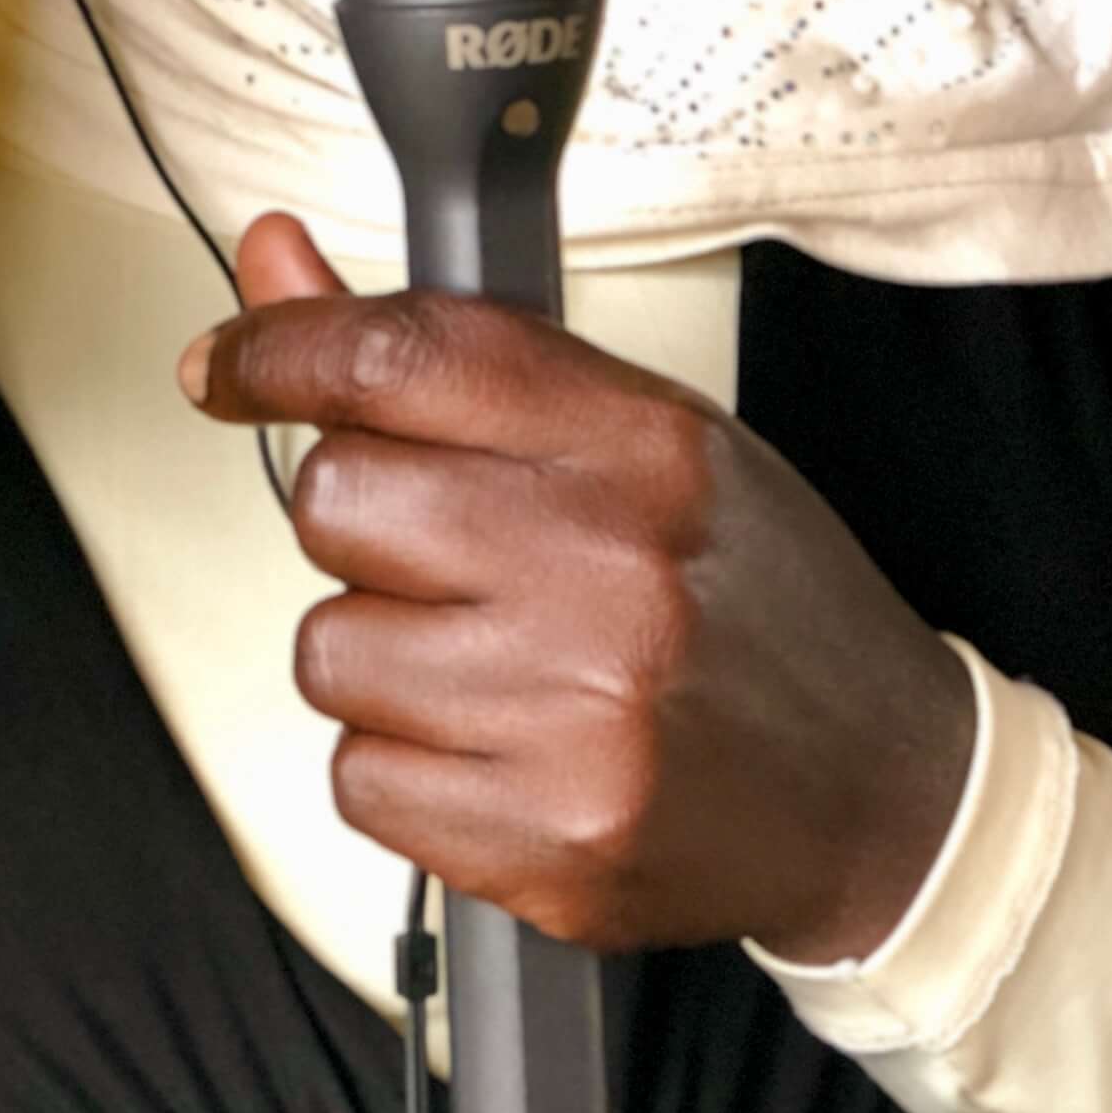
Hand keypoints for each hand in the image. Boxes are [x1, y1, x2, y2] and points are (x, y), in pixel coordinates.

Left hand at [179, 215, 974, 969]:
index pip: (396, 357)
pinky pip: (357, 778)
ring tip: (496, 660)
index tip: (227, 364)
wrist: (884, 791)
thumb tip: (273, 268)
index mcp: (636, 448)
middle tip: (447, 554)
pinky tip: (500, 745)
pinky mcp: (544, 845)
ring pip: (330, 649)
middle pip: (336, 501)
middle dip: (362, 524)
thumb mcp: (636, 439)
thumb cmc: (756, 601)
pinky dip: (404, 766)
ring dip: (383, 655)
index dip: (277, 347)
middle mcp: (605, 574)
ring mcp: (574, 719)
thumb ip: (448, 362)